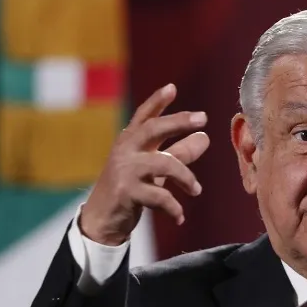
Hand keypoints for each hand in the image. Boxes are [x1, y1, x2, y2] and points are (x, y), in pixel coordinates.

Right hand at [80, 84, 209, 245]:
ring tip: (197, 190)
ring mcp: (125, 171)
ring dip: (186, 178)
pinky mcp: (127, 192)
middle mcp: (126, 151)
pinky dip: (173, 208)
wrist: (102, 219)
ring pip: (164, 165)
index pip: (144, 117)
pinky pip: (159, 196)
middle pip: (152, 129)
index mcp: (130, 142)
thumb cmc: (130, 188)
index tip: (172, 88)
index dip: (156, 102)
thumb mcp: (154, 169)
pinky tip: (180, 217)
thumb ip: (179, 153)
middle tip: (202, 119)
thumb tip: (205, 137)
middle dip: (178, 122)